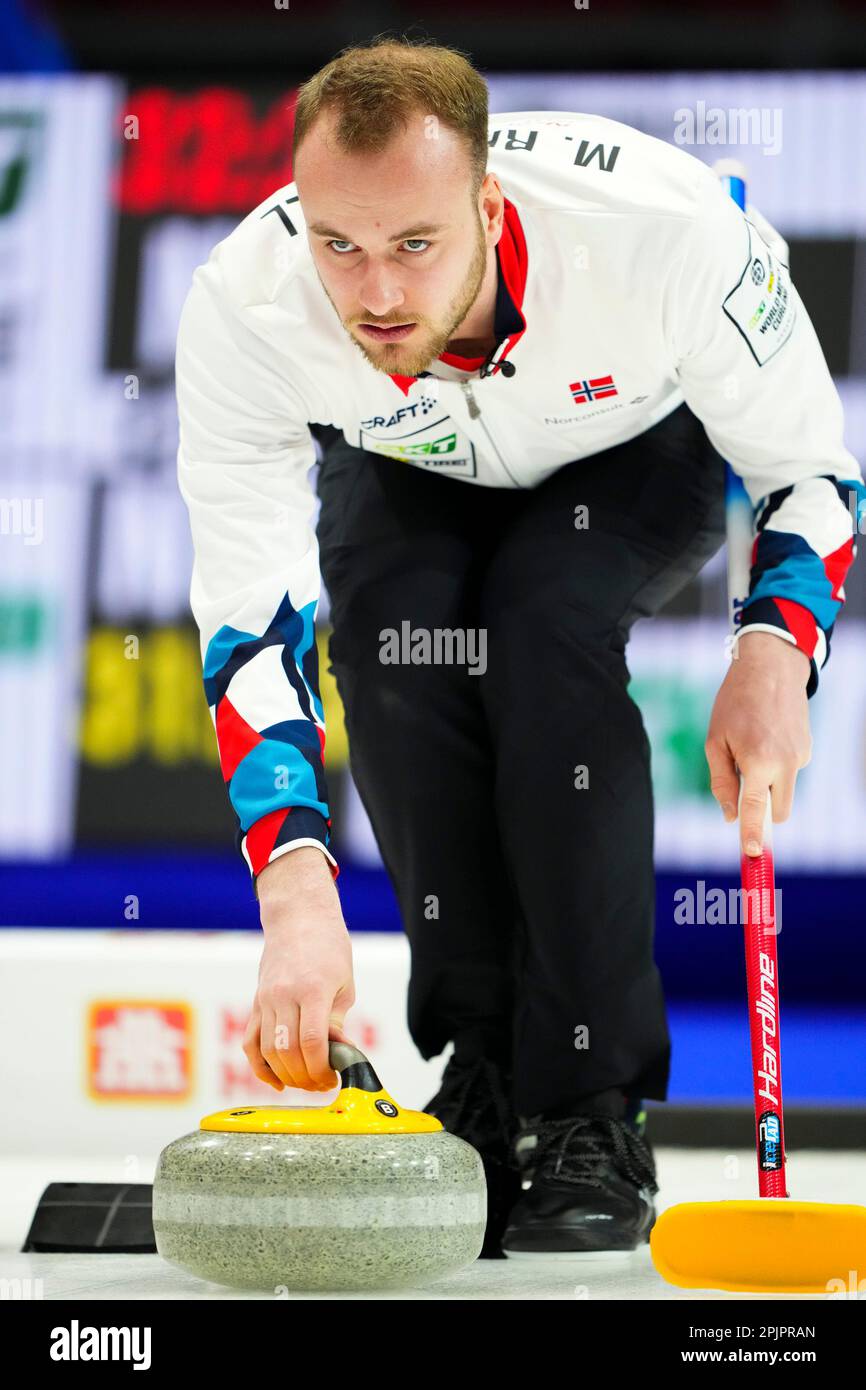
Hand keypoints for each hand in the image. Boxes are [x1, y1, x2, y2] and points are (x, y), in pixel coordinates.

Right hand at [244, 846, 355, 1091]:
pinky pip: (250, 1042)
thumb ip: (337, 1021)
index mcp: (312, 989)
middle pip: (287, 1052)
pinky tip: (275, 1082)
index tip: (331, 1078)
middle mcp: (284, 996)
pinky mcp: (256, 1003)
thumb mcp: (344, 983)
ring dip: (285, 1076)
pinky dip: (258, 1067)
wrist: (297, 917)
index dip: (320, 1069)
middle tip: (322, 1085)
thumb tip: (340, 1054)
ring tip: (305, 1082)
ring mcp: (265, 1000)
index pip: (311, 1043)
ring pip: (267, 1051)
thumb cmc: (328, 947)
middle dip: (305, 1077)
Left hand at [705, 631, 811, 855]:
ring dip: (768, 785)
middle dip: (763, 813)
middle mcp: (786, 763)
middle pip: (779, 812)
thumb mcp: (715, 741)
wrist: (771, 669)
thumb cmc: (734, 704)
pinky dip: (776, 766)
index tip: (751, 856)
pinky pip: (789, 771)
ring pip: (784, 791)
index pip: (755, 810)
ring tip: (751, 748)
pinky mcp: (807, 750)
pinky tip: (766, 737)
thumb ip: (721, 781)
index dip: (752, 836)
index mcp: (758, 761)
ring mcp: (801, 757)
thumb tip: (729, 816)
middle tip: (743, 799)